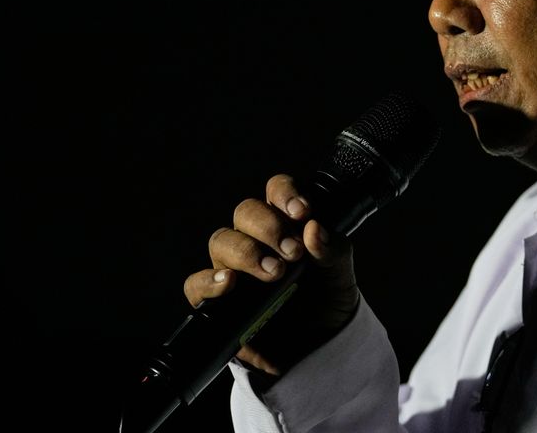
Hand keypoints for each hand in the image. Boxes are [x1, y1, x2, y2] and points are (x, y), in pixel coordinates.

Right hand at [182, 173, 358, 375]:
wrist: (318, 346)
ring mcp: (233, 267)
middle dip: (269, 227)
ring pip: (221, 240)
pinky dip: (209, 281)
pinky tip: (229, 283)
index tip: (302, 212)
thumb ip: (332, 250)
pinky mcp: (216, 301)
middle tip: (293, 253)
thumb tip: (314, 228)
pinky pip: (196, 283)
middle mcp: (255, 239)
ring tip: (275, 273)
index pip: (275, 190)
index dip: (284, 194)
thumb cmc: (326, 300)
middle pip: (245, 212)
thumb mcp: (340, 274)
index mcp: (285, 221)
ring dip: (246, 252)